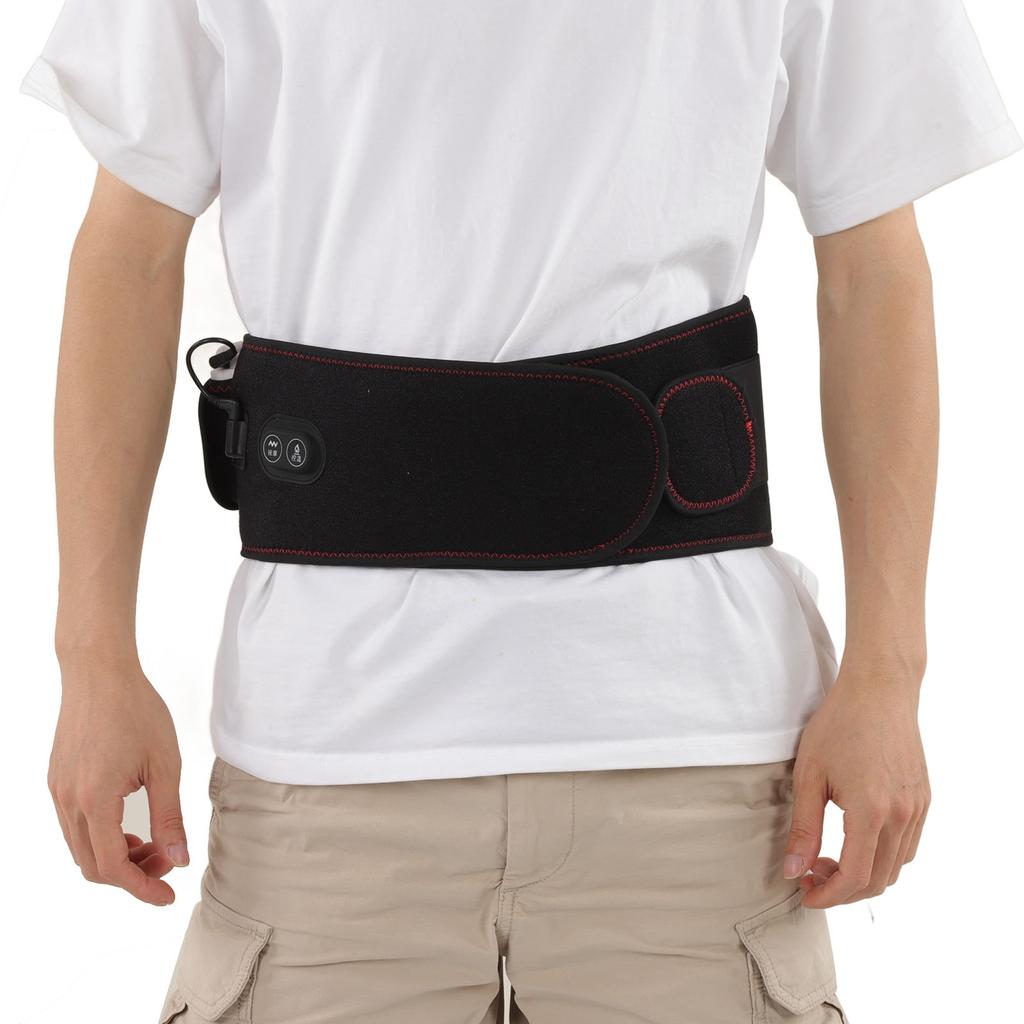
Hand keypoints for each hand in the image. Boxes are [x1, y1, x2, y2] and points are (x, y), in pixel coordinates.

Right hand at [49, 656, 188, 905]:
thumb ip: (170, 816)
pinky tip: (129, 826)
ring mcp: (58, 792)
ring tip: (153, 843)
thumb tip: (179, 859)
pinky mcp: (57, 781)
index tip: (168, 896)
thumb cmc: (137, 710)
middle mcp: (68, 801)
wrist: (99, 673)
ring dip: (116, 857)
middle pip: (93, 866)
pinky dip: (101, 838)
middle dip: (132, 874)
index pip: (113, 867)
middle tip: (168, 860)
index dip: (141, 888)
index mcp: (96, 799)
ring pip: (81, 849)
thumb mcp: (165, 764)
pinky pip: (74, 827)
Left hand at [783, 660, 929, 907]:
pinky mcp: (923, 800)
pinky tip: (854, 840)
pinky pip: (907, 846)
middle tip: (809, 875)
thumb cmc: (838, 724)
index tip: (803, 893)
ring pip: (896, 867)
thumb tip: (793, 871)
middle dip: (841, 889)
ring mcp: (918, 809)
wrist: (879, 690)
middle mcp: (902, 816)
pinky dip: (882, 857)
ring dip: (863, 875)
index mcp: (871, 811)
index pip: (854, 877)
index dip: (827, 895)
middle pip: (878, 880)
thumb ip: (803, 827)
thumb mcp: (809, 774)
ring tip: (828, 857)